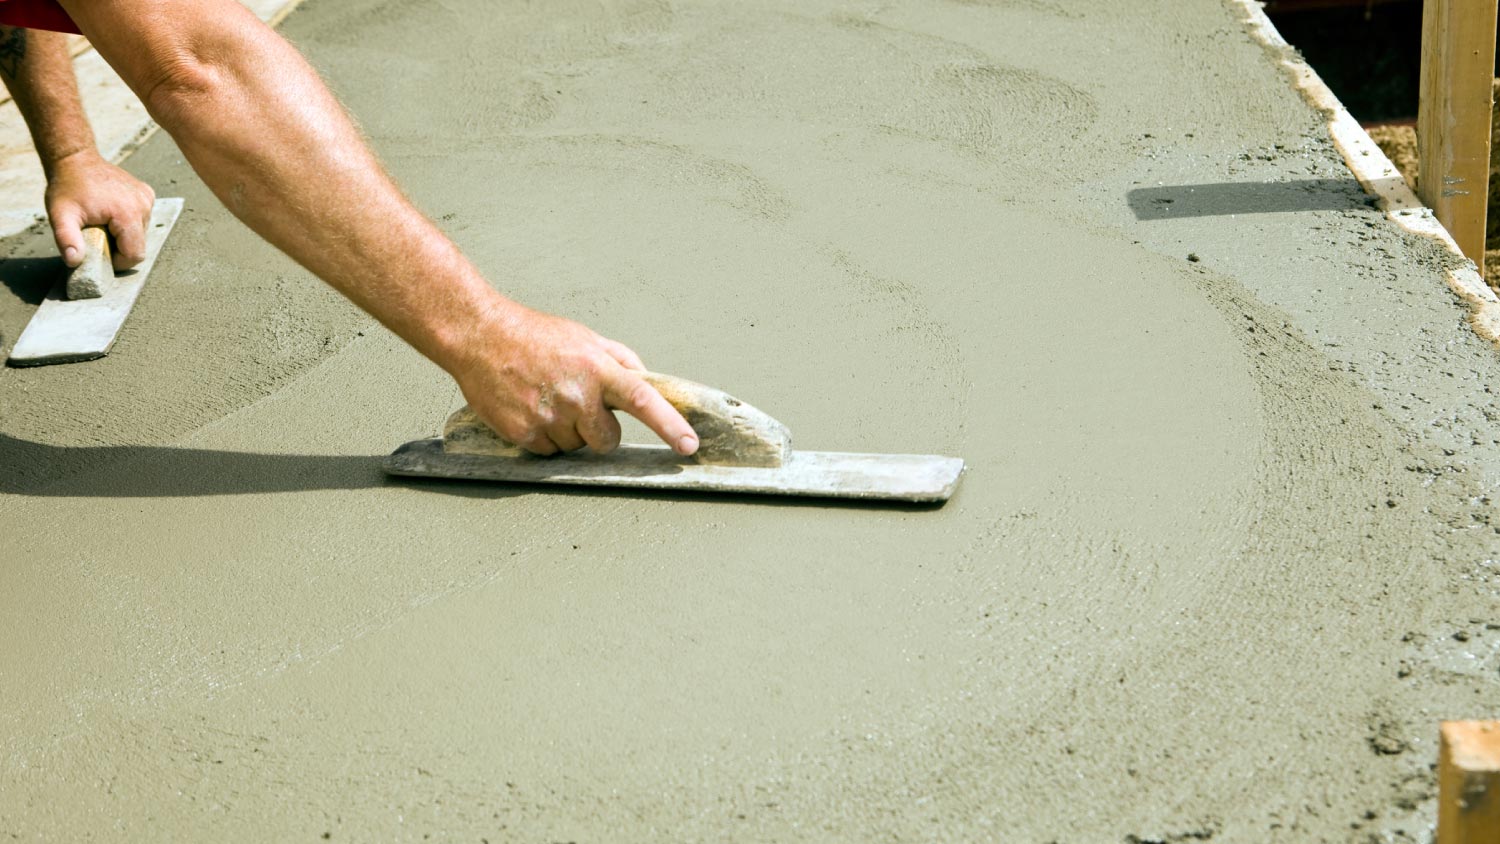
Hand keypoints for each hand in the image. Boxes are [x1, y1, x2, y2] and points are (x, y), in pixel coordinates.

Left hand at [44, 150, 155, 269]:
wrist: (76, 159)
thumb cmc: (67, 187)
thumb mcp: (60, 215)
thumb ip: (67, 240)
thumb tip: (74, 261)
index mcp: (128, 213)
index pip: (134, 254)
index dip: (117, 261)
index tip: (99, 252)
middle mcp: (143, 205)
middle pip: (139, 245)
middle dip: (119, 247)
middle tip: (97, 234)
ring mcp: (147, 198)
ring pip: (141, 234)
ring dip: (123, 235)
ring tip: (102, 222)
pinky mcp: (147, 194)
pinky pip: (142, 219)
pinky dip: (128, 222)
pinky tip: (111, 212)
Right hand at [449, 304, 699, 456]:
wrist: (479, 337)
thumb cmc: (533, 335)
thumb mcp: (585, 337)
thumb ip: (619, 360)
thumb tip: (646, 381)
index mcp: (598, 369)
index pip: (643, 400)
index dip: (670, 425)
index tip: (689, 445)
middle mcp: (577, 396)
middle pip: (607, 440)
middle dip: (598, 430)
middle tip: (577, 405)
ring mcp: (550, 417)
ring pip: (576, 447)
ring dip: (567, 431)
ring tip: (546, 399)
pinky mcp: (524, 433)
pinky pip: (548, 452)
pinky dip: (542, 436)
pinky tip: (530, 408)